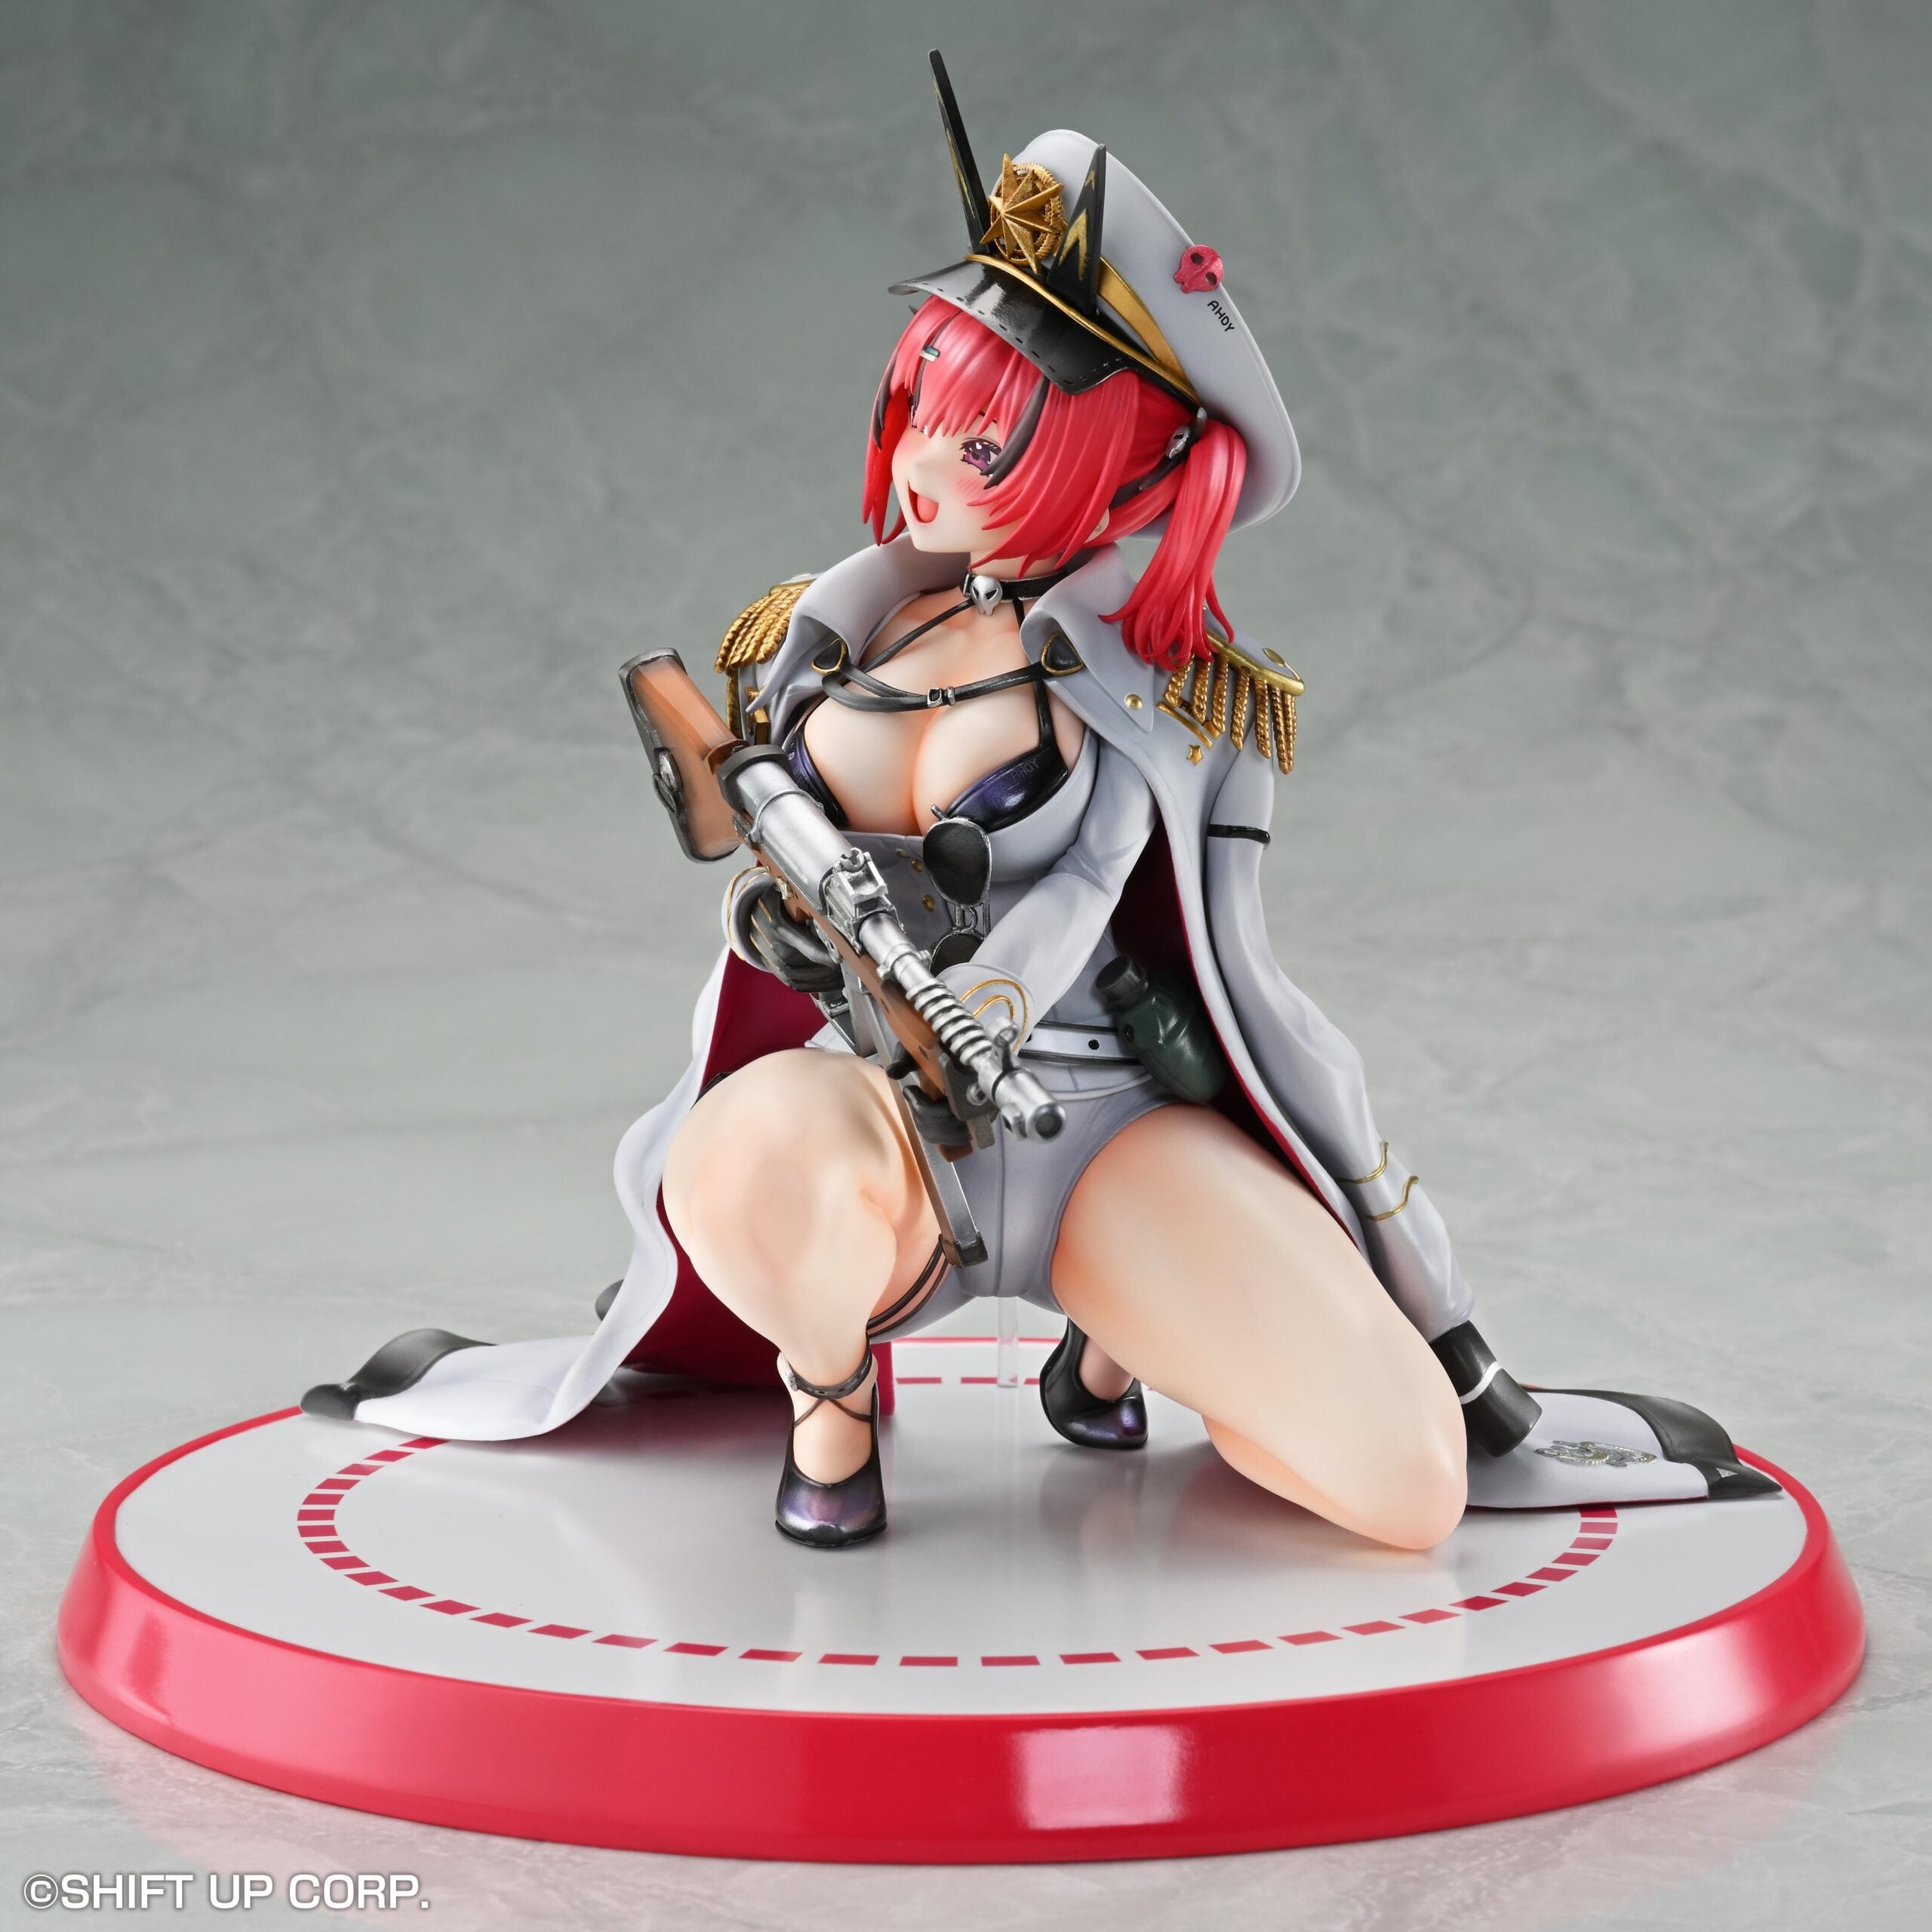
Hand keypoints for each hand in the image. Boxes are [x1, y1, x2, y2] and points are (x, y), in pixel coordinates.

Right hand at [735, 871, 844, 995]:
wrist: (752, 915)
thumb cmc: (776, 903)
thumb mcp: (788, 896)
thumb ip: (806, 905)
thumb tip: (834, 915)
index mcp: (778, 926)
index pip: (808, 948)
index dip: (828, 956)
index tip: (844, 958)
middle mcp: (773, 946)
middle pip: (806, 965)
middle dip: (830, 969)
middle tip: (848, 967)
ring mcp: (771, 961)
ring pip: (801, 978)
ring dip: (824, 980)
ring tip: (841, 976)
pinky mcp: (774, 971)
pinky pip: (795, 984)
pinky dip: (814, 987)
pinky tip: (829, 983)